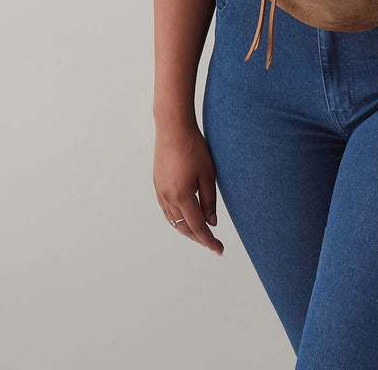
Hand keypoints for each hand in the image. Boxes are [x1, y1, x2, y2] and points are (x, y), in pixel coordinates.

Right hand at [153, 120, 223, 255]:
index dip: (209, 240)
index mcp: (182, 195)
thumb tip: (212, 222)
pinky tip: (186, 219)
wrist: (173, 128)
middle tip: (213, 244)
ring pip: (173, 221)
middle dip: (199, 238)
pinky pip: (167, 211)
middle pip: (183, 227)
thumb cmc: (194, 147)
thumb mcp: (208, 174)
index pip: (197, 226)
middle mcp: (168, 197)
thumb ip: (209, 200)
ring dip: (187, 230)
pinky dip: (177, 220)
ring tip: (202, 235)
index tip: (219, 250)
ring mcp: (160, 191)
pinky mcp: (158, 185)